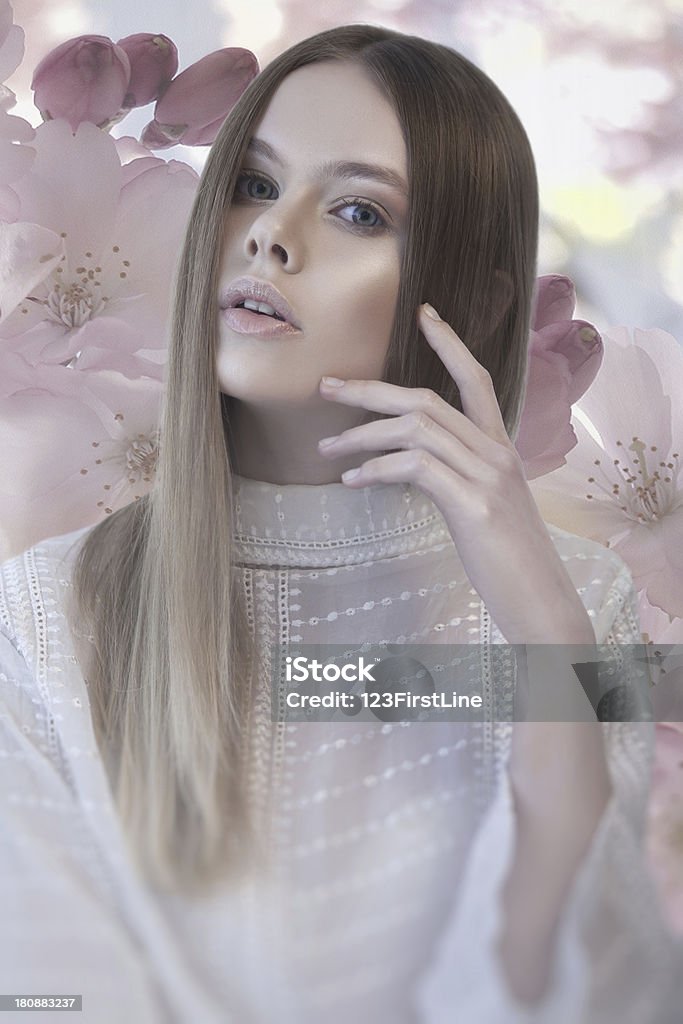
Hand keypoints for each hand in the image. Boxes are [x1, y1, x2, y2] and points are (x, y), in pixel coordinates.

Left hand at [318, 303, 594, 645]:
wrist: (540, 602)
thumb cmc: (508, 561)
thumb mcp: (483, 508)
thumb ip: (455, 478)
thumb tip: (411, 466)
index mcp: (501, 450)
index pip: (477, 380)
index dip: (450, 343)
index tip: (423, 313)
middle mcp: (497, 454)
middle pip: (427, 399)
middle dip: (371, 389)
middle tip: (328, 386)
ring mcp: (488, 477)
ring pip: (415, 428)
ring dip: (362, 434)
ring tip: (327, 447)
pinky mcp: (474, 505)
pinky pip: (415, 467)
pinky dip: (375, 469)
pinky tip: (351, 480)